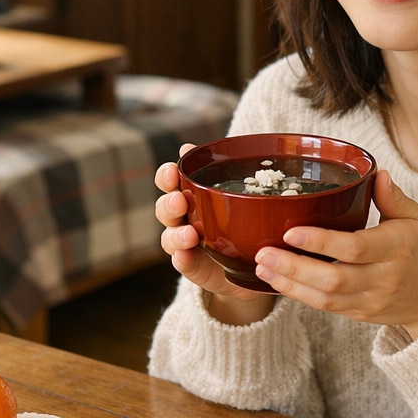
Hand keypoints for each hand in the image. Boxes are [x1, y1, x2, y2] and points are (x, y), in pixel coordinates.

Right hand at [154, 145, 274, 322]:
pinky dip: (182, 259)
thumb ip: (236, 175)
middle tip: (180, 200)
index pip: (170, 182)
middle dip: (169, 202)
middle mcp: (184, 219)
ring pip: (169, 237)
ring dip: (176, 234)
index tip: (173, 170)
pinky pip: (182, 263)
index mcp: (192, 197)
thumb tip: (238, 149)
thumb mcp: (246, 197)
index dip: (166, 175)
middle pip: (165, 208)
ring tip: (189, 234)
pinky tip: (185, 256)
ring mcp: (186, 245)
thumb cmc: (245, 224)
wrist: (252, 267)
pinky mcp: (193, 267)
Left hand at [252, 169, 417, 338]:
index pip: (356, 247)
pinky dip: (300, 296)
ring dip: (290, 284)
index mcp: (398, 248)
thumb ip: (393, 197)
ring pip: (326, 298)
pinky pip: (326, 308)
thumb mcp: (417, 218)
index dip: (322, 242)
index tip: (291, 231)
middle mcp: (384, 278)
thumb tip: (376, 172)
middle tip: (263, 253)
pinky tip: (278, 281)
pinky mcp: (360, 315)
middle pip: (335, 278)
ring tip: (263, 267)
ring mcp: (371, 301)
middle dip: (294, 267)